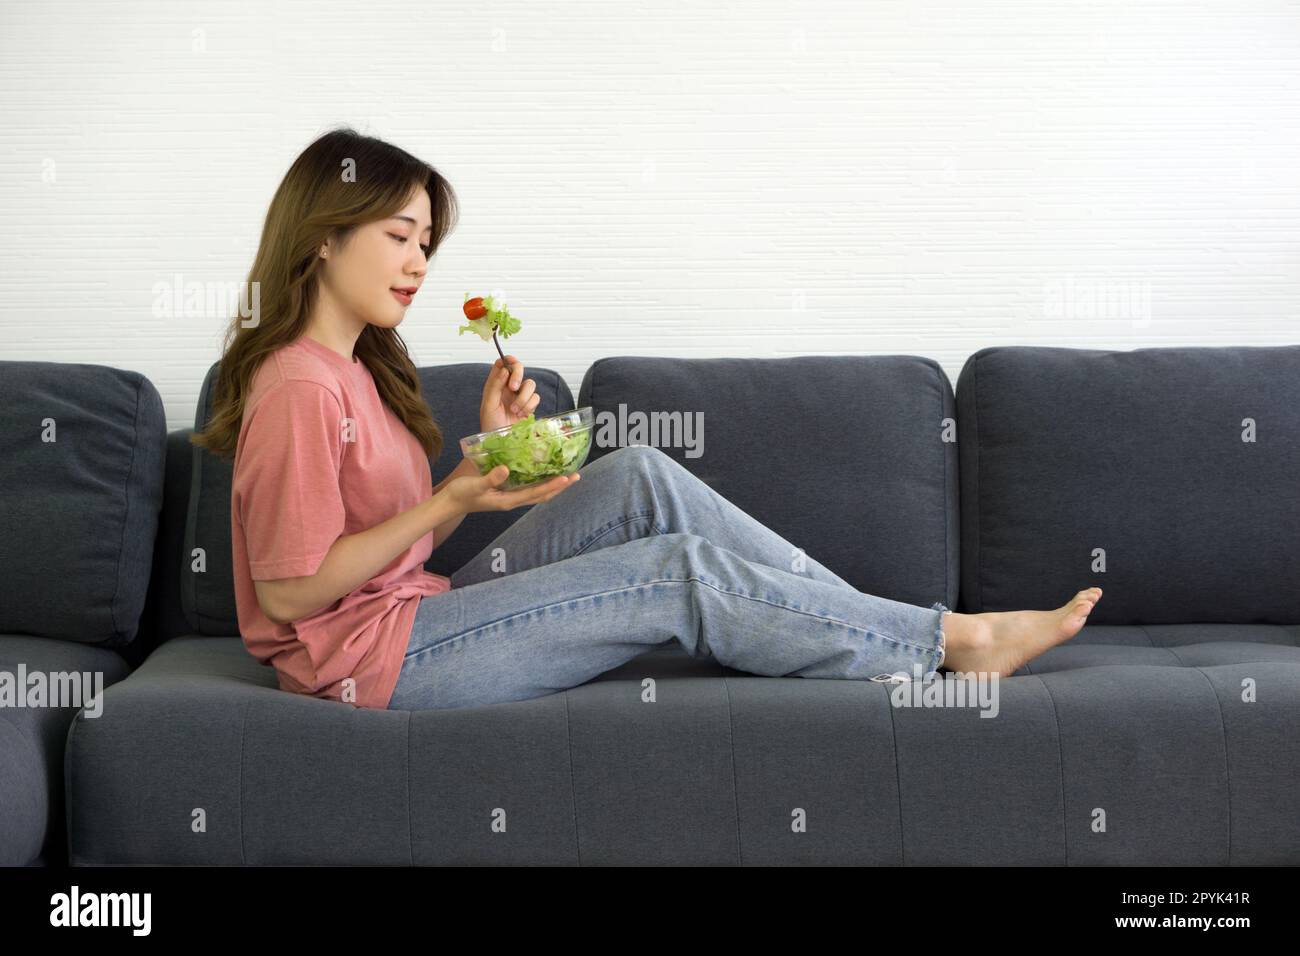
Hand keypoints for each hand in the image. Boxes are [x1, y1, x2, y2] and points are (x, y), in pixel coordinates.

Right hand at [444, 464, 579, 514]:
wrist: (450, 502)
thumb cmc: (461, 493)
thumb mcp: (475, 484)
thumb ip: (491, 478)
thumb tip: (507, 469)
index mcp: (508, 500)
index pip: (536, 493)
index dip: (552, 485)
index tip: (567, 477)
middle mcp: (513, 501)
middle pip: (542, 495)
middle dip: (560, 486)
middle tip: (576, 475)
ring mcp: (510, 498)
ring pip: (537, 493)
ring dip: (553, 485)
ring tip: (567, 475)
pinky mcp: (506, 493)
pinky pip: (529, 489)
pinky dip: (540, 483)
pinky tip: (544, 474)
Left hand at [480, 354, 538, 432]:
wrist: (501, 443)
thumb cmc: (490, 425)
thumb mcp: (488, 405)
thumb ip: (495, 386)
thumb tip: (504, 369)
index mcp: (495, 384)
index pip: (502, 363)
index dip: (508, 359)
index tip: (511, 362)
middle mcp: (508, 387)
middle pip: (519, 368)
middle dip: (518, 375)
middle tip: (513, 388)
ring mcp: (520, 396)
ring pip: (530, 384)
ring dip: (523, 397)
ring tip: (515, 410)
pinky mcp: (529, 405)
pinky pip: (536, 398)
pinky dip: (529, 406)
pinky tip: (521, 415)